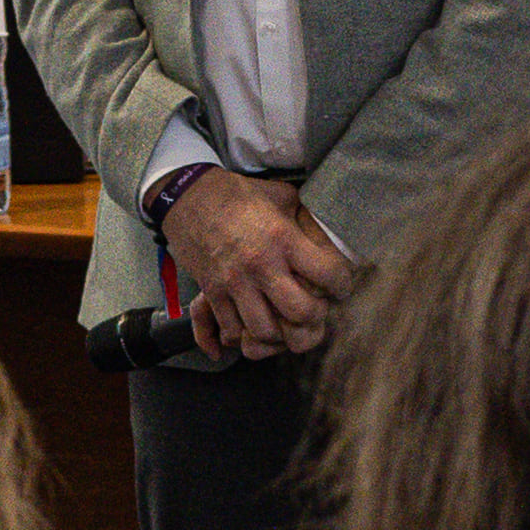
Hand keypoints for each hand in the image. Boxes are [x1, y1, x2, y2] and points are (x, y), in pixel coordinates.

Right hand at [160, 166, 347, 365]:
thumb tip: (331, 238)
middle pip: (301, 312)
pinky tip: (255, 324)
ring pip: (266, 331)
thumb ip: (306, 219)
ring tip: (285, 320)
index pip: (328, 274)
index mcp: (282, 237)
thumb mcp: (281, 196)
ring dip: (281, 332)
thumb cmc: (238, 194)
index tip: (340, 285)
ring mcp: (234, 282)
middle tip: (315, 308)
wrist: (187, 197)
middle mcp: (260, 264)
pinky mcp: (212, 293)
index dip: (342, 284)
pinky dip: (246, 335)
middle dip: (315, 316)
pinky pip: (232, 330)